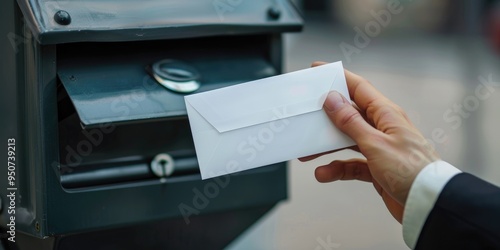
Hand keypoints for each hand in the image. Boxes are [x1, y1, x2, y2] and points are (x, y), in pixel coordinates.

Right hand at [300, 62, 439, 222]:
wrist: (429, 203)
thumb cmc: (412, 171)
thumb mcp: (375, 144)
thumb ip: (351, 122)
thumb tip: (332, 99)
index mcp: (386, 114)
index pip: (358, 88)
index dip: (338, 77)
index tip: (319, 70)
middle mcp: (382, 128)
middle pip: (348, 115)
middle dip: (325, 118)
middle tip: (307, 117)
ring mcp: (379, 148)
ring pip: (346, 141)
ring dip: (327, 148)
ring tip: (308, 154)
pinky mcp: (376, 167)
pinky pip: (351, 164)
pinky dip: (337, 169)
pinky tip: (324, 174)